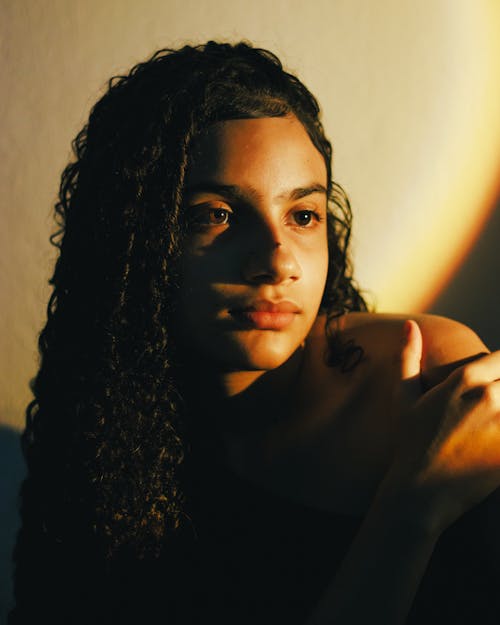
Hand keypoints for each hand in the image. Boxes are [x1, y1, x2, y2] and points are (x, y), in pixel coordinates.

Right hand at [378, 320, 499, 535]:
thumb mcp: (403, 397)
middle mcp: (490, 397)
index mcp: (465, 379)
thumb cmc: (410, 442)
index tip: (497, 378)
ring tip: (497, 419)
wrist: (421, 492)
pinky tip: (498, 438)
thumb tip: (411, 326)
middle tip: (495, 404)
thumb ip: (408, 357)